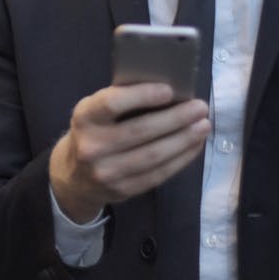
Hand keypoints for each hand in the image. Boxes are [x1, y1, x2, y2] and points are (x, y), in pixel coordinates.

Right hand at [49, 84, 209, 223]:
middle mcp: (92, 147)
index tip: (169, 90)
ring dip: (184, 140)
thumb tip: (169, 89)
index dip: (143, 96)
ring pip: (154, 155)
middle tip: (200, 107)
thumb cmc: (96, 130)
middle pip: (141, 131)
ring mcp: (107, 172)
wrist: (75, 175)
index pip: (113, 104)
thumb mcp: (97, 110)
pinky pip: (158, 174)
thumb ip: (123, 99)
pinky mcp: (123, 190)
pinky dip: (181, 158)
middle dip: (176, 119)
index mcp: (85, 117)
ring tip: (203, 125)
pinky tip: (194, 145)